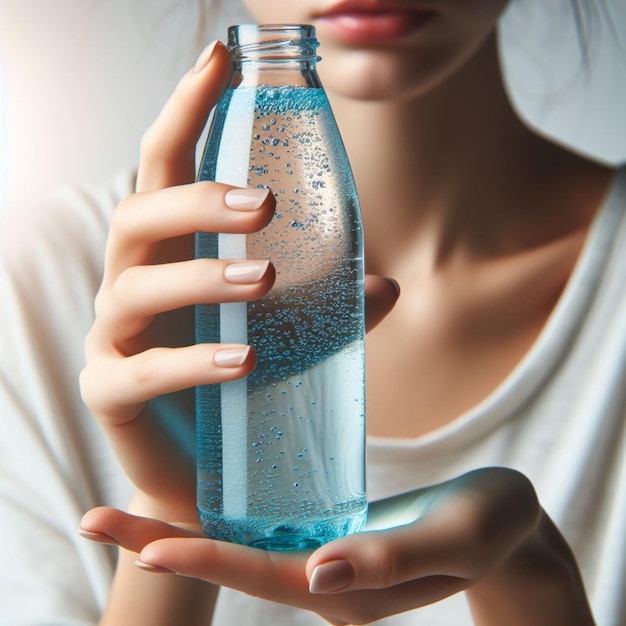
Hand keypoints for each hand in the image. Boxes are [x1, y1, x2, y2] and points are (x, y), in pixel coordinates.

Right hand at [79, 40, 399, 523]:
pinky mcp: (109, 392)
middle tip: (262, 204)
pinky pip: (142, 371)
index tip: (220, 59)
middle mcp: (134, 283)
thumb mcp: (288, 335)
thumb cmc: (242, 387)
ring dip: (201, 276)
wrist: (209, 472)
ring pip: (137, 287)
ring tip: (262, 279)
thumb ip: (331, 307)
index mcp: (173, 254)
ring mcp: (114, 337)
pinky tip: (244, 360)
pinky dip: (192, 361)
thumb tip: (385, 284)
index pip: (167, 167)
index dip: (186, 110)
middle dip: (196, 200)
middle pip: (140, 214)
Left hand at [80, 467, 593, 624]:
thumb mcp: (452, 538)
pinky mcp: (331, 530)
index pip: (261, 575)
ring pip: (242, 544)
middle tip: (95, 517)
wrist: (507, 527)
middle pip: (233, 562)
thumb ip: (391, 561)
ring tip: (126, 506)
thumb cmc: (488, 528)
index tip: (145, 544)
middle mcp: (322, 576)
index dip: (204, 560)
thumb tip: (319, 576)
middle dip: (164, 544)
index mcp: (347, 587)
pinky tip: (201, 492)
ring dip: (183, 529)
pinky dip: (225, 514)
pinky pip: (268, 525)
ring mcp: (324, 555)